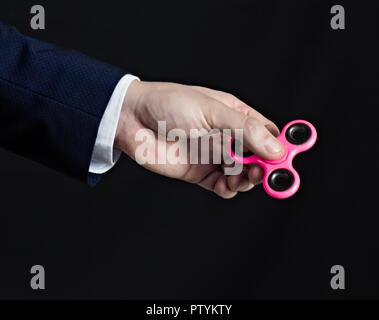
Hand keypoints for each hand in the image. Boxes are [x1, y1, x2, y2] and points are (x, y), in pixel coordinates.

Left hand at [115, 81, 283, 198]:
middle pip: (259, 157)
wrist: (132, 120)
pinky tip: (226, 183)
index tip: (287, 158)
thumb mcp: (211, 111)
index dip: (280, 146)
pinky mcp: (201, 173)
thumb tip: (275, 148)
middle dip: (265, 166)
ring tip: (242, 175)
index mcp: (235, 116)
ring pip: (243, 175)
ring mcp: (215, 156)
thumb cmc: (169, 104)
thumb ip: (244, 130)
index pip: (267, 133)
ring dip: (248, 179)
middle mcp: (228, 137)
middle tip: (262, 171)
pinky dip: (229, 189)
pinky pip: (223, 186)